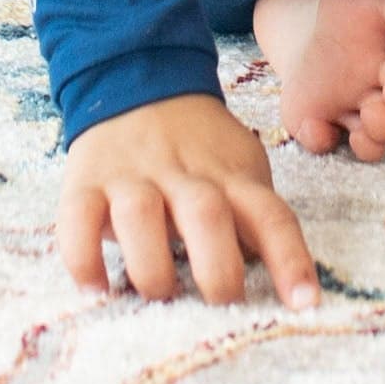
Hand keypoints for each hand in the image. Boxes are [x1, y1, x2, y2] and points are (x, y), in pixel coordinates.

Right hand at [60, 91, 320, 308]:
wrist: (135, 78)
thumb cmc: (196, 146)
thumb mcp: (237, 167)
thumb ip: (254, 216)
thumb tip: (280, 285)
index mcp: (230, 175)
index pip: (270, 215)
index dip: (290, 259)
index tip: (306, 304)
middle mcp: (184, 174)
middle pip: (206, 215)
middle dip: (217, 268)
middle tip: (219, 303)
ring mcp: (132, 176)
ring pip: (141, 217)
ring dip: (152, 266)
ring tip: (158, 294)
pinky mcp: (86, 181)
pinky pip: (78, 219)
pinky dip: (84, 257)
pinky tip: (96, 288)